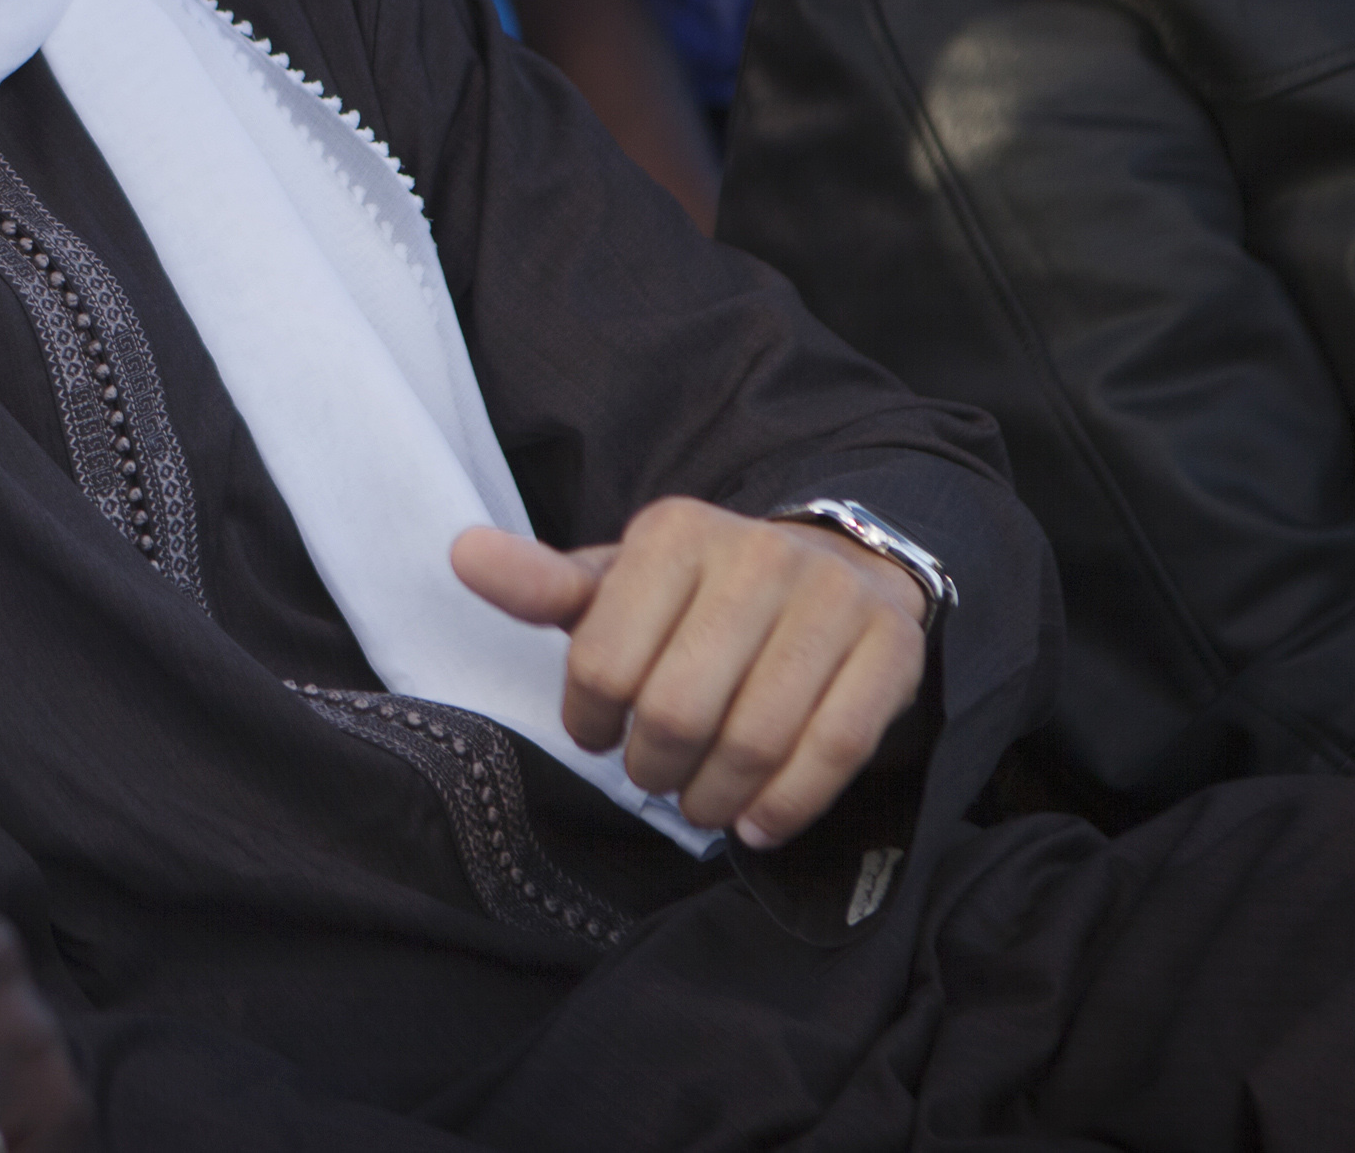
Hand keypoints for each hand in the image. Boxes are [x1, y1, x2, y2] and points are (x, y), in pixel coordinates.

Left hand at [452, 498, 926, 850]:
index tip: (598, 733)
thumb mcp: (619, 585)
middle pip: (678, 709)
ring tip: (699, 803)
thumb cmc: (702, 597)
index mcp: (674, 532)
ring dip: (715, 797)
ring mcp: (832, 598)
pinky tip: (757, 822)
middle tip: (651, 777)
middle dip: (653, 767)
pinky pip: (835, 751)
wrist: (836, 571)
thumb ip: (542, 586)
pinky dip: (786, 805)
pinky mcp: (892, 647)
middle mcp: (756, 552)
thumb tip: (462, 553)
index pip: (604, 660)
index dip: (590, 720)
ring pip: (755, 738)